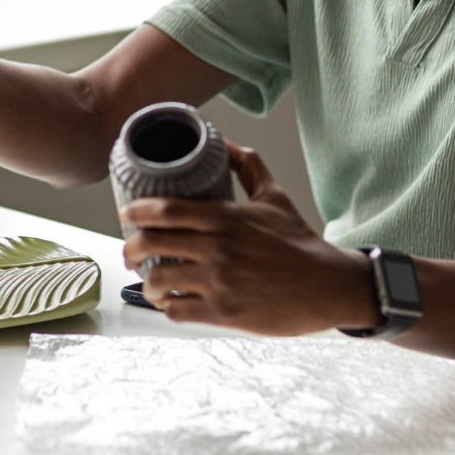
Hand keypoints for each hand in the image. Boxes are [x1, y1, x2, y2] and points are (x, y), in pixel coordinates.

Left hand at [120, 143, 377, 335]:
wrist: (328, 285)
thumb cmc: (299, 241)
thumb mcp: (274, 196)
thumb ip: (248, 166)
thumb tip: (226, 142)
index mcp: (226, 218)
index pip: (166, 210)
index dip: (138, 210)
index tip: (126, 213)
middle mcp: (218, 249)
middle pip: (154, 244)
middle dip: (132, 248)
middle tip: (130, 251)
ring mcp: (219, 282)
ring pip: (160, 281)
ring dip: (147, 282)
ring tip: (149, 281)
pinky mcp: (224, 312)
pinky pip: (177, 311)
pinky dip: (167, 306)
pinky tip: (170, 302)